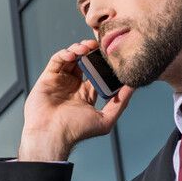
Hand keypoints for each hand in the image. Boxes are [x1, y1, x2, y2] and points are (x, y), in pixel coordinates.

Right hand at [17, 39, 133, 160]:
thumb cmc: (76, 131)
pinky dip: (64, 53)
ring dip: (79, 49)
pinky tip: (73, 54)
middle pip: (84, 62)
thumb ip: (121, 103)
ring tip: (86, 47)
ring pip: (70, 58)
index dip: (103, 63)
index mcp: (86, 94)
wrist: (52, 134)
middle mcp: (73, 86)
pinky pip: (56, 60)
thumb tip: (134, 87)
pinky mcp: (48, 77)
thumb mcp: (105, 119)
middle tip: (99, 46)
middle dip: (91, 52)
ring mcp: (60, 81)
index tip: (111, 55)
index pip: (97, 72)